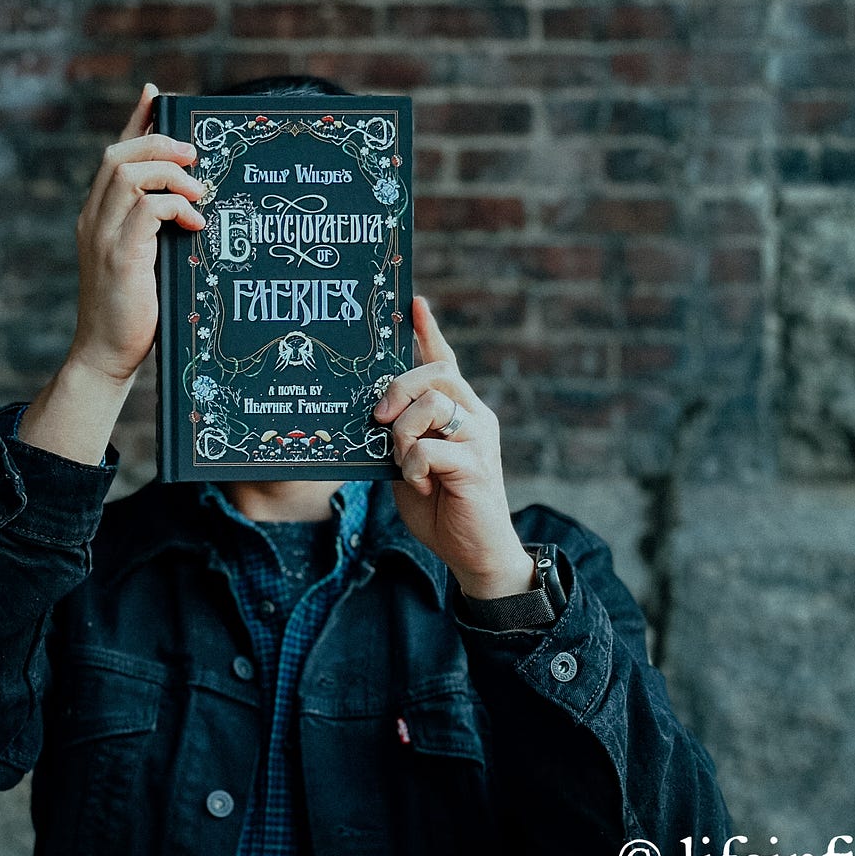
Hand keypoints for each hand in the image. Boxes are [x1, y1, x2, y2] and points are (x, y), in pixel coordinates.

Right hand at [66, 82, 205, 385]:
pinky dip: (174, 206)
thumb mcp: (144, 259)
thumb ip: (155, 228)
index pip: (114, 154)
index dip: (134, 120)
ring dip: (170, 173)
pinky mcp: (119, 256)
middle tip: (194, 153)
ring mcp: (102, 236)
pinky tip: (194, 222)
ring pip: (128, 173)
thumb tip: (190, 203)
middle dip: (158, 141)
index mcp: (97, 215)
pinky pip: (145, 210)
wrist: (106, 354)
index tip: (156, 95)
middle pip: (118, 154)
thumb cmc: (133, 310)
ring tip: (198, 190)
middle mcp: (93, 219)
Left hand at [374, 297, 535, 599]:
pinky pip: (429, 448)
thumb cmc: (440, 505)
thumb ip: (401, 432)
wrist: (474, 553)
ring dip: (403, 433)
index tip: (413, 302)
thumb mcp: (410, 460)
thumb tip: (374, 409)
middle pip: (436, 372)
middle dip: (398, 388)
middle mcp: (476, 416)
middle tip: (379, 420)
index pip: (445, 360)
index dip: (428, 330)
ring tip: (404, 461)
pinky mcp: (477, 466)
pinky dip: (413, 466)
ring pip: (433, 405)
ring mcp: (480, 439)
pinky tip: (420, 484)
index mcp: (460, 410)